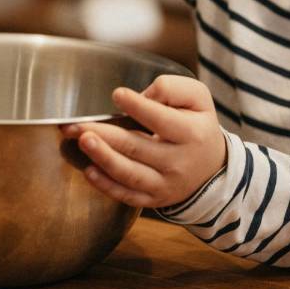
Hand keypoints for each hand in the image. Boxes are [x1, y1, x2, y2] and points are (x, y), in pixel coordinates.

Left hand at [61, 75, 225, 208]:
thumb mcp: (198, 99)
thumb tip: (144, 95)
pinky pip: (127, 196)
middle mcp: (178, 162)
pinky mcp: (153, 199)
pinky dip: (106, 186)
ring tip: (81, 141)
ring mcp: (164, 184)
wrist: (212, 169)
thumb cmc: (197, 126)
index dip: (139, 107)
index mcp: (191, 134)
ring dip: (103, 158)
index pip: (161, 120)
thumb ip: (173, 89)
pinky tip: (89, 171)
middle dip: (105, 135)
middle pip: (137, 148)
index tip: (117, 94)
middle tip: (77, 125)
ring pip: (129, 174)